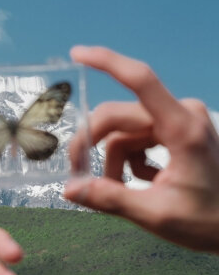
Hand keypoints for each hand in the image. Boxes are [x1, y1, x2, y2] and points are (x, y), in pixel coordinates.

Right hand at [65, 46, 218, 252]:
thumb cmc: (208, 221)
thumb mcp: (157, 215)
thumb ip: (111, 199)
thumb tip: (69, 189)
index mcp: (182, 128)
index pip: (141, 80)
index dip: (106, 62)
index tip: (76, 53)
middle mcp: (181, 115)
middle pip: (119, 116)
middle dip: (93, 142)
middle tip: (77, 173)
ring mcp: (179, 121)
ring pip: (124, 131)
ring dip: (114, 160)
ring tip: (122, 191)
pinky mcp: (175, 129)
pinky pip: (137, 138)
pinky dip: (130, 160)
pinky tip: (145, 182)